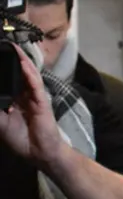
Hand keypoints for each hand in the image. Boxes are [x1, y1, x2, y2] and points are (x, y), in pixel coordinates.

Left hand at [0, 43, 62, 167]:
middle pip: (17, 74)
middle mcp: (24, 96)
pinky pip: (35, 84)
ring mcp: (34, 97)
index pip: (6, 81)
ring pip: (27, 75)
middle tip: (2, 45)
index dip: (1, 69)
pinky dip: (29, 73)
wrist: (40, 153)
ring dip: (21, 61)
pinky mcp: (42, 101)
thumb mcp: (0, 122)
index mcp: (14, 100)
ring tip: (13, 47)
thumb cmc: (21, 139)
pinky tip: (24, 63)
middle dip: (11, 60)